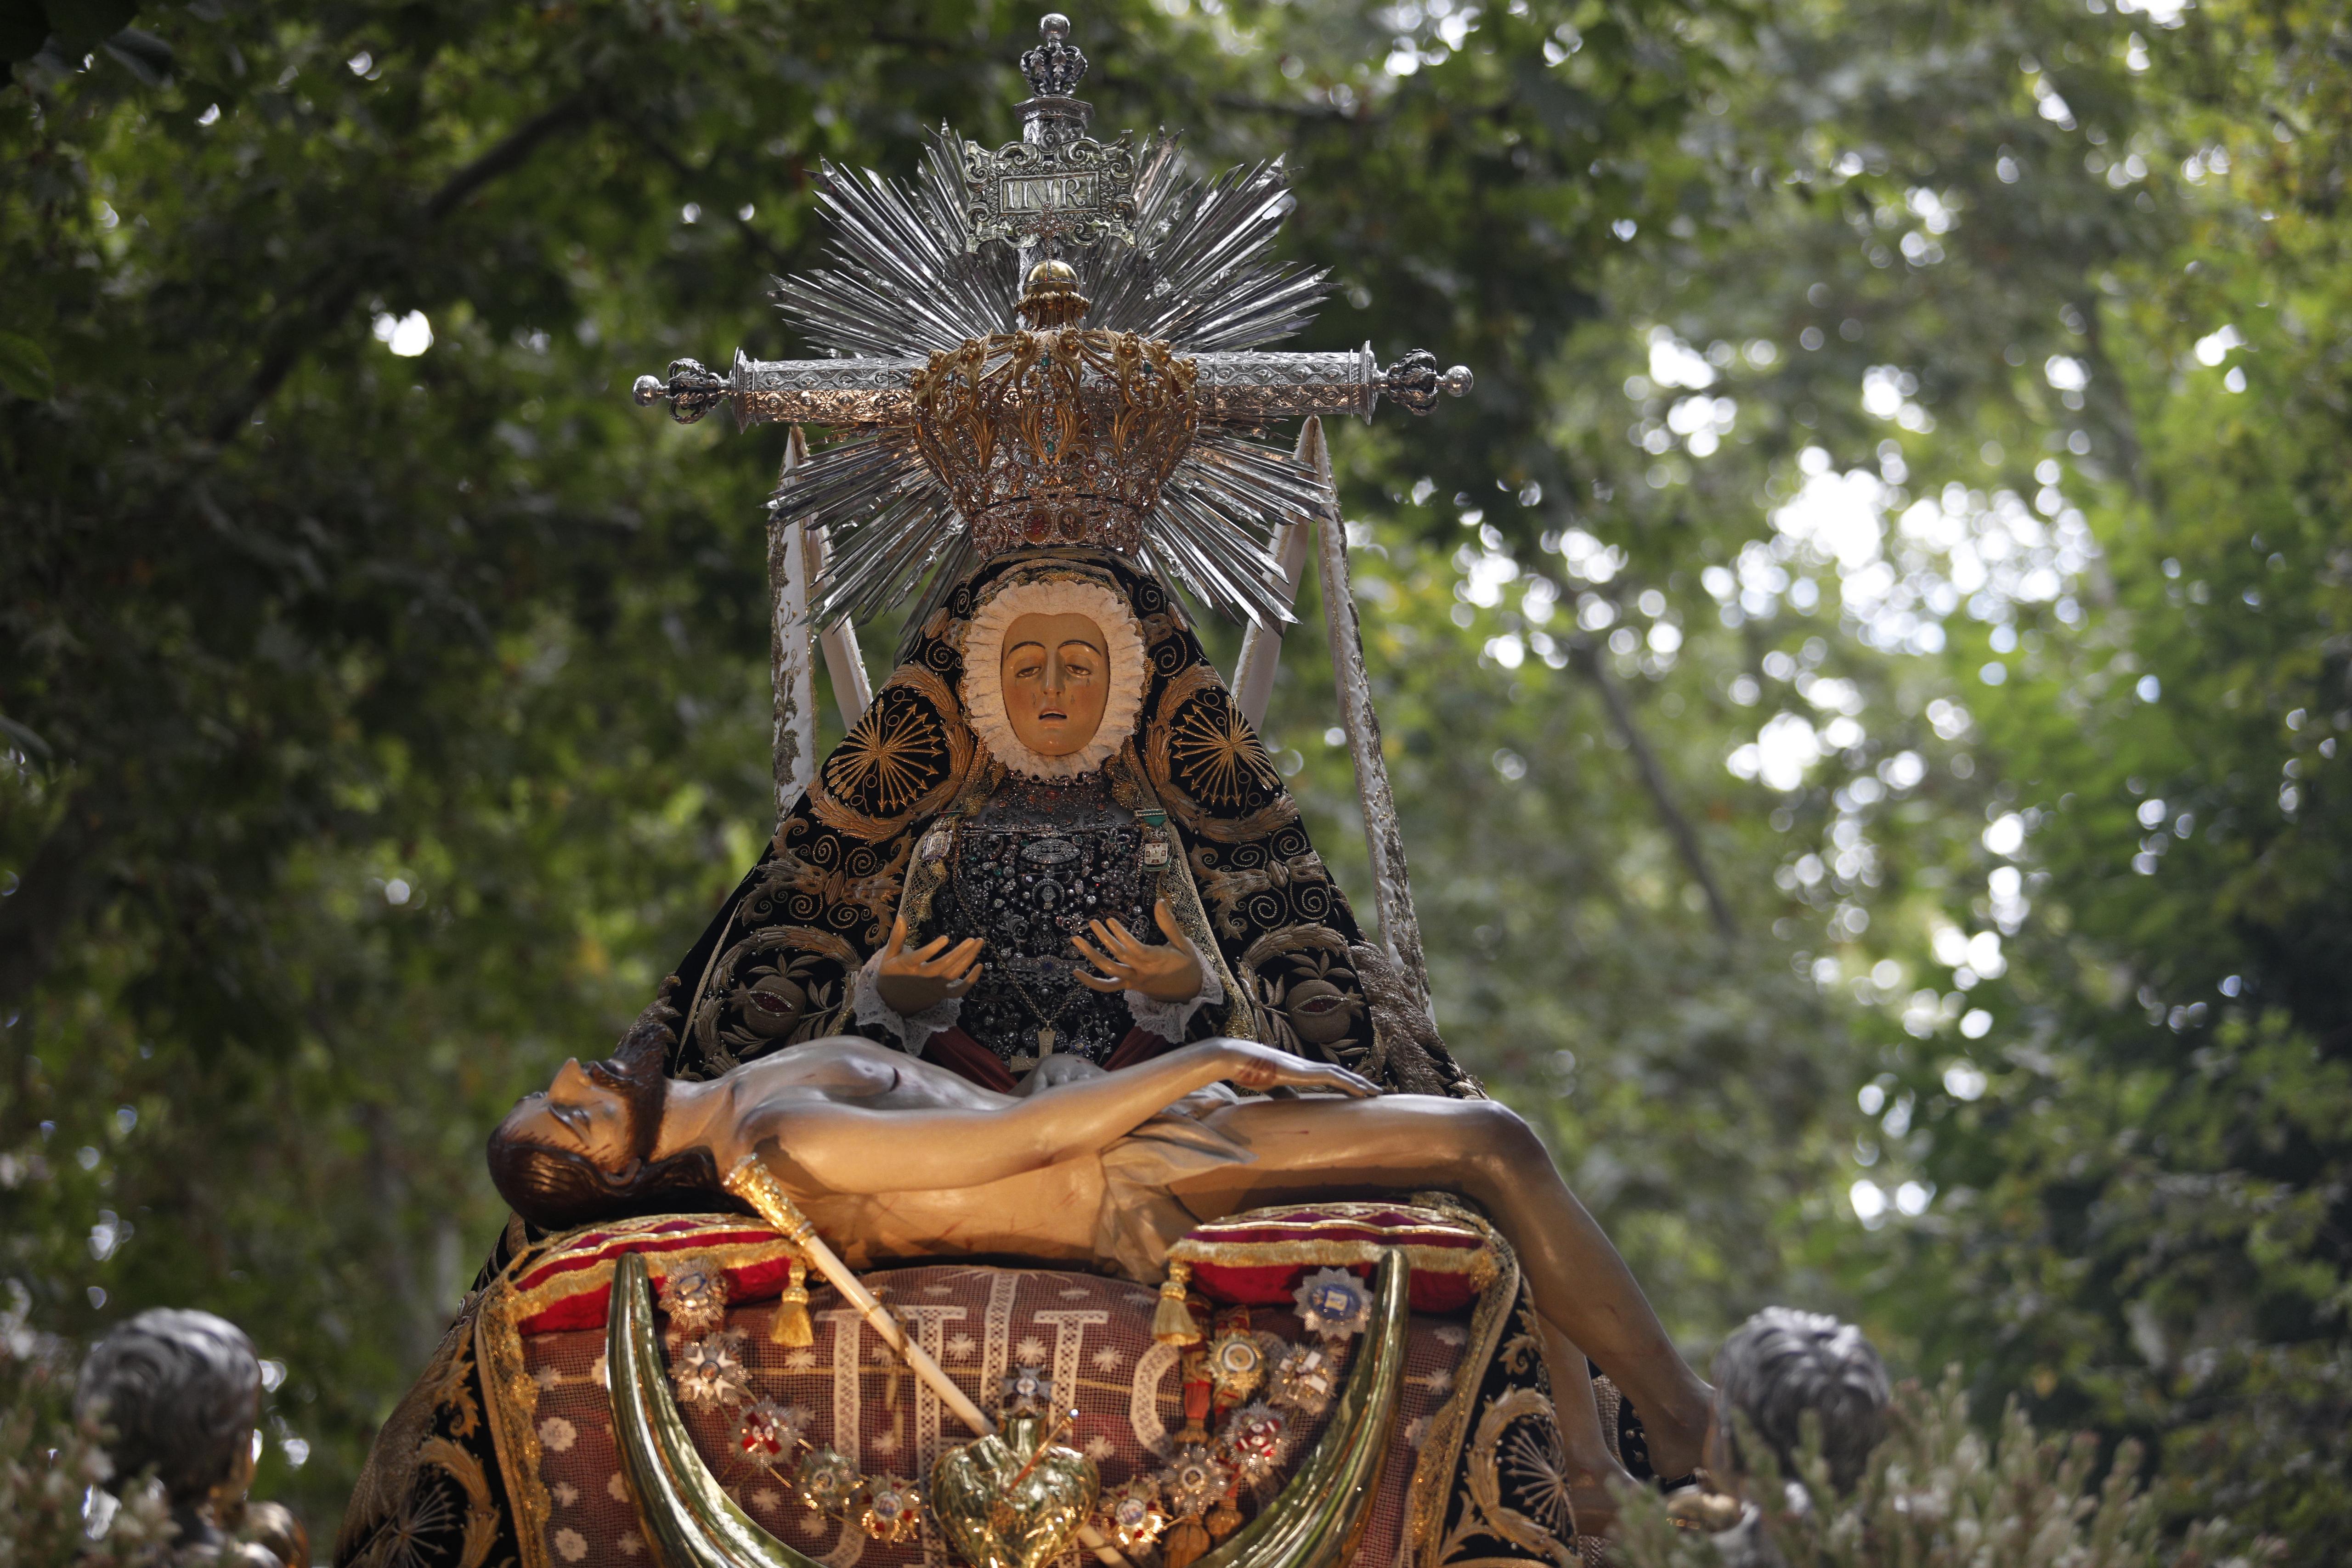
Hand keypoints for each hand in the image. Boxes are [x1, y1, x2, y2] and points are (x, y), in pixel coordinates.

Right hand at [875, 915, 983, 1015]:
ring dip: (968, 959)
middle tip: (973, 939)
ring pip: (954, 975)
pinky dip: (971, 981)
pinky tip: (980, 965)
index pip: (921, 958)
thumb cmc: (891, 974)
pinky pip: (959, 991)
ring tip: (978, 943)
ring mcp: (934, 987)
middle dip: (960, 952)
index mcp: (908, 967)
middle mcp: (923, 978)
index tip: (946, 937)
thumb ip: (896, 937)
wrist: (893, 1002)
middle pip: (943, 966)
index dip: (933, 949)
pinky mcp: (941, 994)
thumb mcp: (889, 956)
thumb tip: (901, 917)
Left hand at [1072, 899, 1203, 1002]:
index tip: (1110, 921)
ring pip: (1109, 971)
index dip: (1121, 935)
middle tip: (1092, 923)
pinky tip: (1076, 972)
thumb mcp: (1183, 943)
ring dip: (1091, 955)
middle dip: (1103, 939)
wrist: (1190, 992)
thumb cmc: (1187, 965)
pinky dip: (1091, 982)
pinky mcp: (1129, 986)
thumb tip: (1160, 902)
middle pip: (1118, 957)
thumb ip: (1169, 924)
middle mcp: (1142, 972)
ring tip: (1076, 940)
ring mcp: (1134, 981)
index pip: (1134, 948)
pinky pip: (1107, 987)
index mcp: (1156, 960)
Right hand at [1215, 1039, 1378, 1097]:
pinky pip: (1333, 1077)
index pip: (1330, 1078)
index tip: (1359, 1094)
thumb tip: (1295, 1107)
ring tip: (1374, 1093)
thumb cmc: (1250, 1071)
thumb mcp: (1272, 1088)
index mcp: (1301, 1072)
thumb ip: (1284, 1096)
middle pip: (1340, 1075)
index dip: (1346, 1085)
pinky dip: (1348, 1083)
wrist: (1237, 1059)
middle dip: (1359, 1084)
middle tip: (1376, 1093)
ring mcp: (1307, 1067)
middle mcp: (1308, 1067)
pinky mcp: (1304, 1071)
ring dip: (1359, 1084)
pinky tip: (1360, 1091)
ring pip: (1341, 1075)